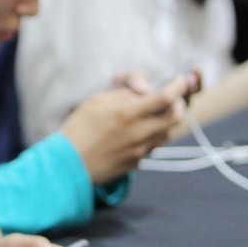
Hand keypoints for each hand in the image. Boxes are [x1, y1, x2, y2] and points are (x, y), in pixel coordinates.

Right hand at [59, 76, 192, 183]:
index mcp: (127, 113)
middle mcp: (138, 133)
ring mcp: (139, 151)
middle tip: (172, 99)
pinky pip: (154, 147)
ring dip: (166, 121)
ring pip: (168, 133)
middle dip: (179, 104)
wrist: (67, 165)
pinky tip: (137, 132)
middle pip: (176, 117)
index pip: (166, 97)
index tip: (180, 80)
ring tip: (151, 115)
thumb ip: (125, 94)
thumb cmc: (78, 129)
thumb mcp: (96, 100)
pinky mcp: (136, 163)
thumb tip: (146, 91)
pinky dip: (153, 136)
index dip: (179, 86)